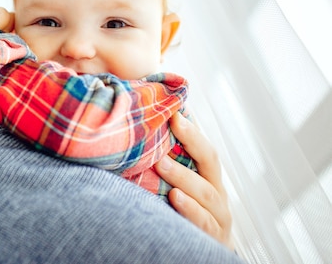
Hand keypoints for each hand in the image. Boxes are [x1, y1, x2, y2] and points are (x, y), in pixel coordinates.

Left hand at [155, 112, 234, 249]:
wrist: (200, 257)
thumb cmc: (184, 218)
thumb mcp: (180, 191)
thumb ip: (167, 167)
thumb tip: (142, 138)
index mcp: (209, 179)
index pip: (203, 149)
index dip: (191, 130)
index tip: (174, 112)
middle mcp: (217, 194)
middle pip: (210, 162)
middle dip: (192, 141)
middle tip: (172, 124)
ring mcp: (219, 216)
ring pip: (206, 193)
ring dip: (183, 176)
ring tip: (162, 164)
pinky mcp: (214, 238)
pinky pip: (204, 221)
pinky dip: (190, 209)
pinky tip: (175, 198)